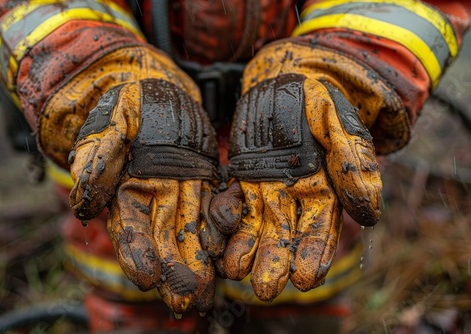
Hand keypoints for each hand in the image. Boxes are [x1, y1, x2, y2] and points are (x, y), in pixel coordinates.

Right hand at [68, 70, 218, 313]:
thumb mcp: (109, 125)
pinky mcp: (204, 182)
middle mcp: (153, 200)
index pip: (129, 230)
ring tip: (208, 294)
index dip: (137, 255)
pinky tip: (228, 252)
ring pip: (191, 233)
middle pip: (163, 241)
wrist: (157, 88)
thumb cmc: (127, 104)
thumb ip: (97, 161)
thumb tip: (84, 205)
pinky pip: (215, 209)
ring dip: (199, 264)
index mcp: (125, 191)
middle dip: (173, 271)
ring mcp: (180, 193)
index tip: (147, 280)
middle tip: (184, 300)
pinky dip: (222, 230)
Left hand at [210, 42, 389, 301]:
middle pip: (287, 234)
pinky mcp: (243, 175)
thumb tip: (370, 213)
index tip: (304, 277)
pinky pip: (234, 203)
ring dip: (248, 250)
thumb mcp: (337, 121)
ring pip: (258, 225)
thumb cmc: (317, 96)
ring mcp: (268, 186)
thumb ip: (352, 162)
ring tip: (236, 272)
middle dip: (277, 261)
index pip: (321, 227)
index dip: (313, 253)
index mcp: (325, 185)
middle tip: (266, 289)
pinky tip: (217, 241)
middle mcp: (296, 193)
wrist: (285, 76)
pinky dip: (226, 222)